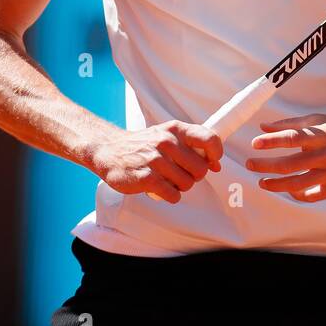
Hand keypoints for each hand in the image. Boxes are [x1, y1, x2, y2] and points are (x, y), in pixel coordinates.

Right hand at [93, 120, 222, 203]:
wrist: (109, 151)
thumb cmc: (144, 145)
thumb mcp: (167, 135)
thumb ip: (193, 146)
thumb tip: (216, 165)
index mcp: (175, 129)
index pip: (209, 139)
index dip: (215, 154)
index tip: (211, 161)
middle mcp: (166, 142)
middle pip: (201, 169)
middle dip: (194, 176)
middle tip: (180, 173)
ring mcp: (156, 160)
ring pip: (187, 184)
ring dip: (180, 187)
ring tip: (167, 179)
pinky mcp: (146, 179)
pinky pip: (173, 195)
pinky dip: (170, 195)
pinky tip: (160, 188)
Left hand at [246, 112, 325, 201]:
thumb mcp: (322, 120)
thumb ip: (292, 124)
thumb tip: (264, 126)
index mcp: (322, 135)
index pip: (292, 138)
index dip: (271, 142)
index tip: (255, 144)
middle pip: (289, 164)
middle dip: (265, 166)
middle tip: (250, 164)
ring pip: (298, 184)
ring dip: (276, 184)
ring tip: (262, 182)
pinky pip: (313, 195)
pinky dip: (298, 195)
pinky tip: (288, 191)